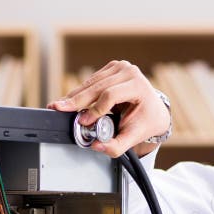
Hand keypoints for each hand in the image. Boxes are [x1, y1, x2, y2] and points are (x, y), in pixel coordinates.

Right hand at [47, 60, 169, 157]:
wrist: (154, 109)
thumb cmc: (146, 121)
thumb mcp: (134, 137)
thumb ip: (116, 146)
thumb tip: (96, 146)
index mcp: (138, 85)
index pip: (111, 95)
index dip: (94, 109)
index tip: (84, 121)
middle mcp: (129, 72)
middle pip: (97, 86)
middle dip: (76, 100)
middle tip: (59, 109)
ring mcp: (120, 67)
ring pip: (90, 83)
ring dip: (74, 96)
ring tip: (59, 106)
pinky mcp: (111, 68)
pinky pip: (91, 81)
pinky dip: (80, 92)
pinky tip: (71, 101)